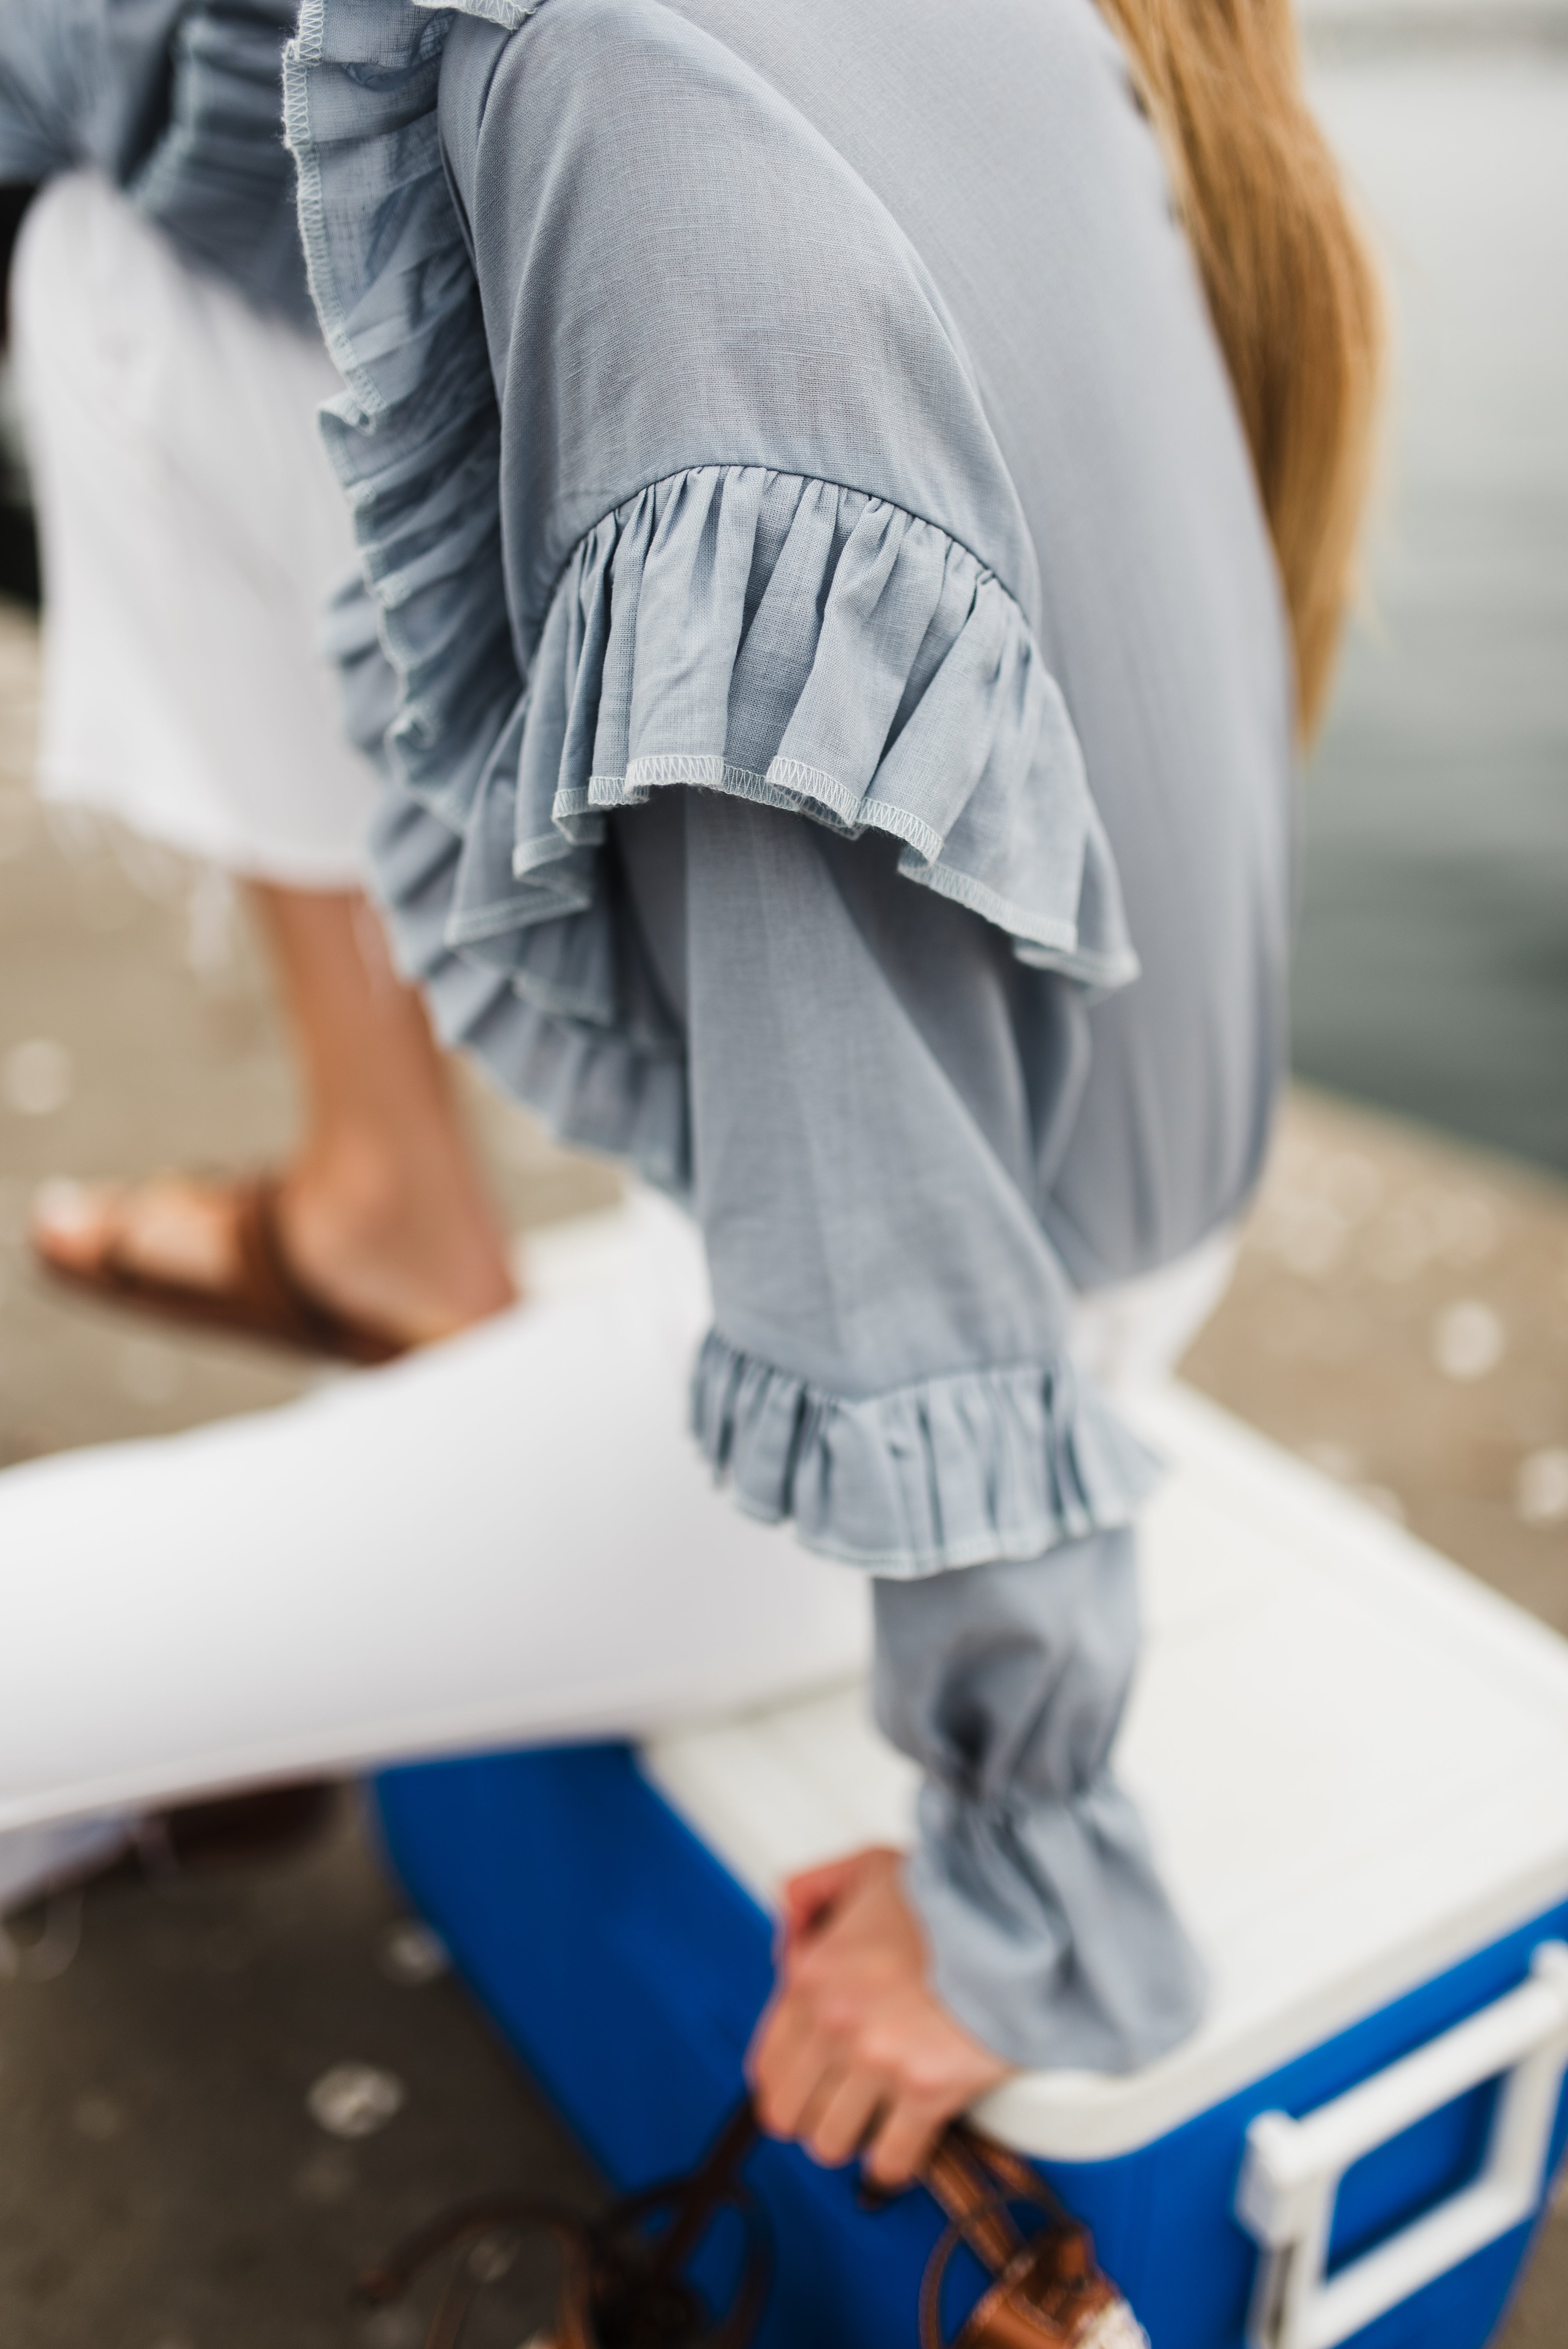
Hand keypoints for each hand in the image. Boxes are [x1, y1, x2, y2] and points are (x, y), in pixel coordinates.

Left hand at [746, 1846, 1012, 2188]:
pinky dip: (894, 2163)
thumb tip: (790, 1933)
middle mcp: (836, 2021)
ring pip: (831, 2143)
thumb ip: (814, 1891)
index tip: (804, 2088)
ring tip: (875, 2119)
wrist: (1018, 1915)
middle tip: (840, 2106)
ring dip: (853, 2138)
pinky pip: (890, 2160)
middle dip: (813, 2114)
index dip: (784, 2084)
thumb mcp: (868, 1868)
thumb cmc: (954, 1893)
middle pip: (789, 2113)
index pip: (767, 2063)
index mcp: (813, 1973)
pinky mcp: (925, 2089)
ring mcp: (878, 2059)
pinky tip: (902, 2144)